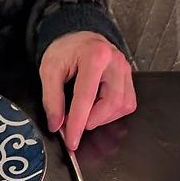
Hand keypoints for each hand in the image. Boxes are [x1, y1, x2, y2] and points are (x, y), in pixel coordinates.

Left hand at [40, 31, 135, 150]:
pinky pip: (127, 103)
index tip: (72, 142)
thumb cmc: (65, 51)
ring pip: (122, 106)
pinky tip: (98, 107)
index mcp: (94, 56)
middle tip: (75, 122)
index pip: (86, 98)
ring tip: (85, 111)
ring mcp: (125, 69)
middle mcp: (115, 62)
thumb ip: (52, 99)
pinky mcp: (129, 77)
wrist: (78, 38)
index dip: (78, 124)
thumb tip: (56, 124)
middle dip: (92, 120)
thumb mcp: (49, 71)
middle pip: (111, 104)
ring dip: (102, 117)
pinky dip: (112, 112)